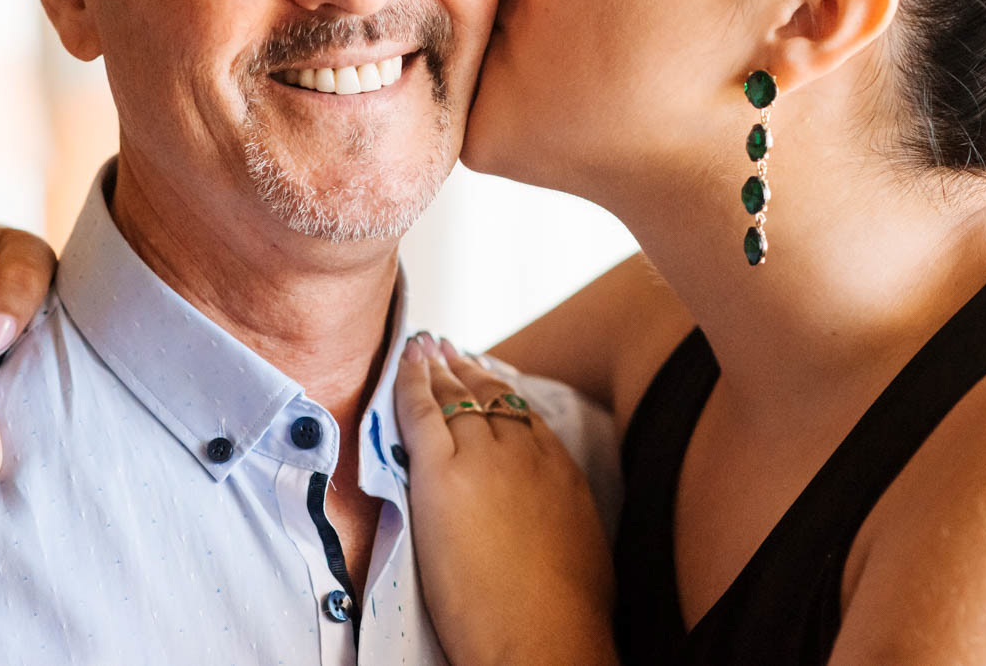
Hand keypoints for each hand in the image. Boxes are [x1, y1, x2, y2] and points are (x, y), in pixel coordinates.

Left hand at [394, 334, 617, 665]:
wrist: (543, 639)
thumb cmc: (566, 617)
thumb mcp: (581, 551)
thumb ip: (559, 520)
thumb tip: (548, 526)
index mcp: (561, 472)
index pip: (524, 416)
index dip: (500, 393)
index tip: (486, 378)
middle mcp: (526, 454)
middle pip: (490, 397)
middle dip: (466, 370)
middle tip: (447, 349)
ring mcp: (486, 459)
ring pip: (456, 397)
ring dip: (437, 369)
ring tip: (424, 349)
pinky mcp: (444, 473)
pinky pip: (422, 412)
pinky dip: (411, 382)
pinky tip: (404, 363)